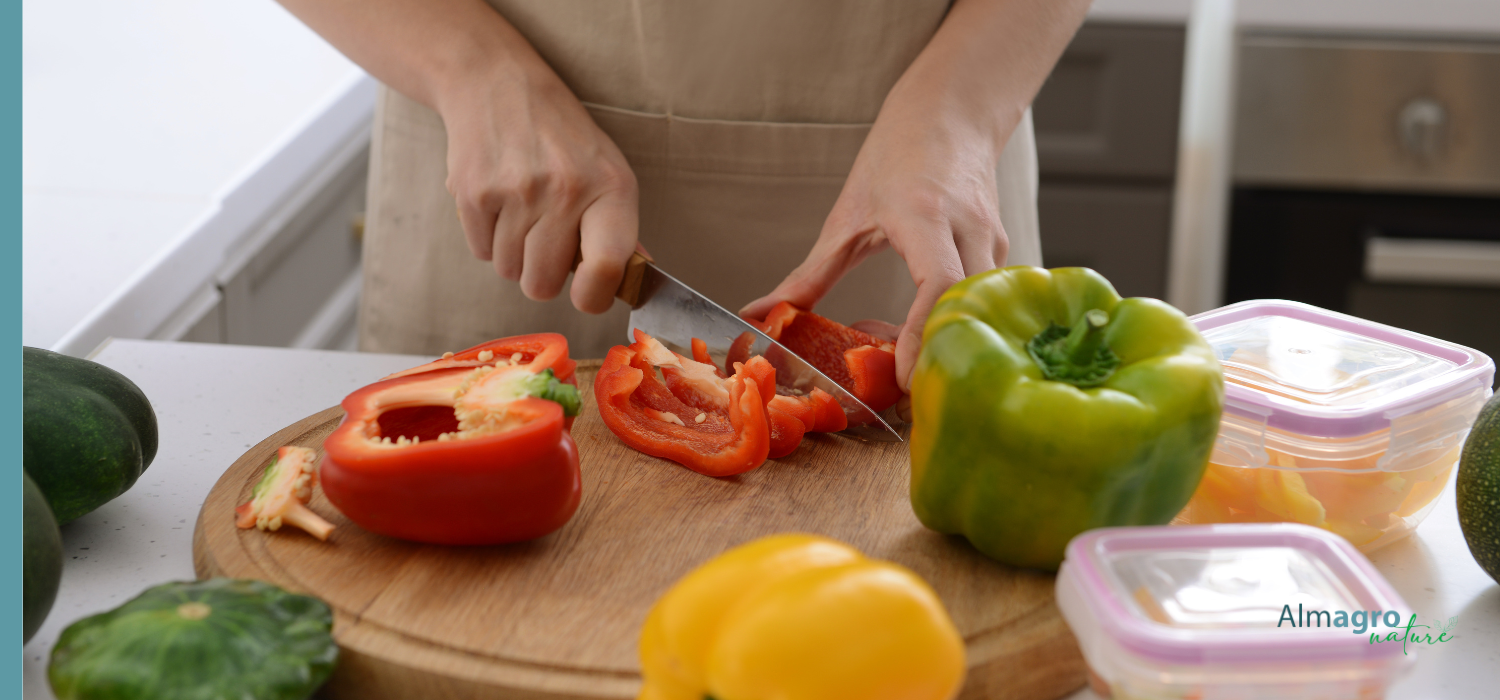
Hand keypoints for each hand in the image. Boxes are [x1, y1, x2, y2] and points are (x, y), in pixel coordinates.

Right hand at [439, 61, 637, 313]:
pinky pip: (480, 252)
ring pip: (509, 271)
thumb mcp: (607, 169)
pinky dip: (487, 237)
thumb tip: (635, 279)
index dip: (594, 297)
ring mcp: (517, 191)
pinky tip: (498, 201)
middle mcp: (566, 190)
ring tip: (520, 211)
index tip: (587, 294)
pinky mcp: (474, 192)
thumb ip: (620, 229)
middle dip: (540, 274)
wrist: (496, 83)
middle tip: (544, 241)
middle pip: (542, 285)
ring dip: (512, 254)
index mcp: (611, 188)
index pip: (608, 268)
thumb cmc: (561, 136)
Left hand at [740, 98, 1007, 391]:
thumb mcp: (847, 215)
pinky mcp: (1000, 255)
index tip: (904, 377)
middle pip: (963, 309)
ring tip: (893, 355)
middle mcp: (968, 230)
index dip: (922, 334)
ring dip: (936, 343)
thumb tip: (761, 312)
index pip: (937, 284)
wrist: (953, 113)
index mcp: (925, 215)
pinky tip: (914, 333)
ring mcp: (992, 243)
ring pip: (974, 312)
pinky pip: (977, 304)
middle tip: (891, 390)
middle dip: (932, 355)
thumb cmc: (898, 154)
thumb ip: (809, 274)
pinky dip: (946, 326)